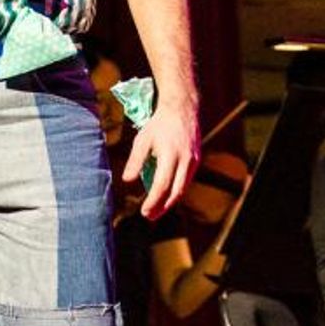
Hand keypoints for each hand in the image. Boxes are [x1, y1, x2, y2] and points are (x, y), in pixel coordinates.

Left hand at [120, 102, 199, 220]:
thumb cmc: (159, 124)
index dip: (153, 201)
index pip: (162, 184)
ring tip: (156, 210)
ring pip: (183, 188)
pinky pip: (187, 181)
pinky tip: (166, 195)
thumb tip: (127, 180)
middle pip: (175, 192)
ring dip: (170, 202)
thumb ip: (135, 160)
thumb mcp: (143, 139)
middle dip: (162, 207)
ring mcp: (193, 161)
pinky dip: (176, 191)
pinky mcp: (197, 161)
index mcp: (170, 154)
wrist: (182, 109)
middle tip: (149, 216)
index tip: (144, 211)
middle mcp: (185, 160)